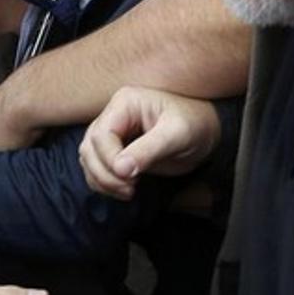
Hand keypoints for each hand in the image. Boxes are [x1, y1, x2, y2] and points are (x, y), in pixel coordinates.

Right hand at [80, 87, 219, 199]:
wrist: (205, 130)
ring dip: (102, 181)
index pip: (101, 134)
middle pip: (90, 148)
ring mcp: (112, 132)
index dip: (110, 159)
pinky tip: (125, 189)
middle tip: (130, 189)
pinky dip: (104, 184)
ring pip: (88, 159)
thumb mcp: (176, 135)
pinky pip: (96, 168)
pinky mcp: (115, 150)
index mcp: (125, 103)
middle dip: (105, 173)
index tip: (130, 178)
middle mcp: (113, 115)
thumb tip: (121, 169)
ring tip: (129, 191)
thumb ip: (149, 150)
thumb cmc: (195, 124)